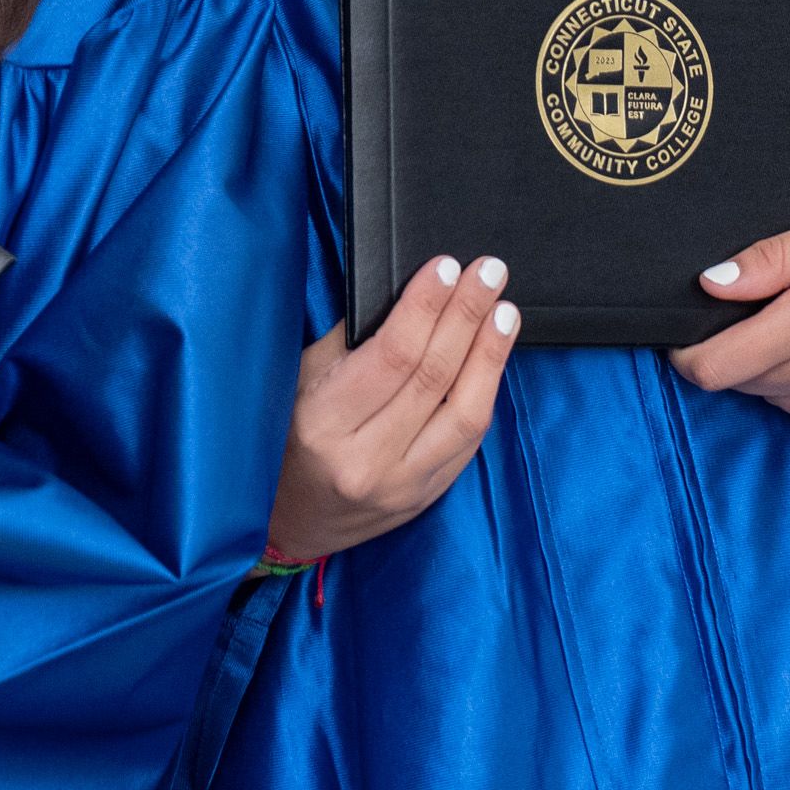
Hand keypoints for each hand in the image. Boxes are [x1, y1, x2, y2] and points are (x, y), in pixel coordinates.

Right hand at [265, 254, 517, 564]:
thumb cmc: (284, 441)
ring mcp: (403, 485)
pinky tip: (493, 360)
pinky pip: (468, 441)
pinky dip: (485, 393)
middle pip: (433, 377)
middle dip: (466, 316)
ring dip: (490, 355)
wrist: (287, 522)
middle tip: (490, 273)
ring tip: (505, 312)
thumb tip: (403, 295)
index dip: (425, 307)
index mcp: (325, 424)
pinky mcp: (427, 496)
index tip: (447, 268)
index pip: (391, 356)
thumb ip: (346, 343)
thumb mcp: (296, 383)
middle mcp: (368, 460)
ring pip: (464, 413)